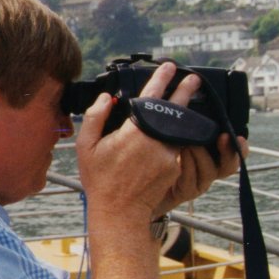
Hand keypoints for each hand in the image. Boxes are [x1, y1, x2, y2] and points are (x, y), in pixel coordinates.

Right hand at [76, 62, 188, 222]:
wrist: (120, 211)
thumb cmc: (100, 179)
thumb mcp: (85, 147)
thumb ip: (95, 117)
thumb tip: (107, 97)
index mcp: (133, 132)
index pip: (151, 98)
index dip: (160, 79)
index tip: (168, 66)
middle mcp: (155, 140)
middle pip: (175, 110)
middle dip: (185, 91)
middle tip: (193, 78)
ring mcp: (168, 154)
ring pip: (178, 129)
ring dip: (185, 114)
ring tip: (188, 102)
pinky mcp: (175, 167)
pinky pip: (176, 147)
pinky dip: (175, 138)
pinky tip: (174, 134)